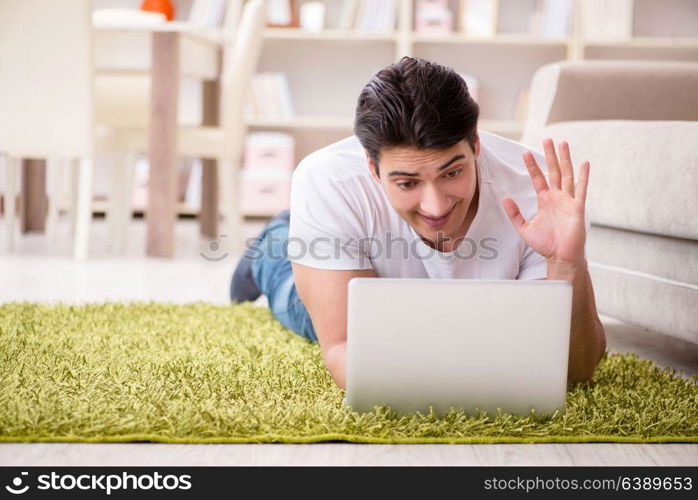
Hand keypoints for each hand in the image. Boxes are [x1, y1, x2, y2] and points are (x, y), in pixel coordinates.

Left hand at [501, 138, 589, 265]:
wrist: (560, 257)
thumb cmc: (545, 244)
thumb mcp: (524, 228)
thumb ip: (514, 213)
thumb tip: (504, 198)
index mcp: (545, 200)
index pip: (538, 178)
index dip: (532, 166)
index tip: (525, 153)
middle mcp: (557, 197)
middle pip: (553, 171)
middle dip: (550, 155)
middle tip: (548, 139)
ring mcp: (568, 201)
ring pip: (567, 175)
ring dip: (565, 160)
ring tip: (563, 144)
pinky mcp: (578, 208)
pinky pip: (581, 190)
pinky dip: (583, 177)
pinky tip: (584, 163)